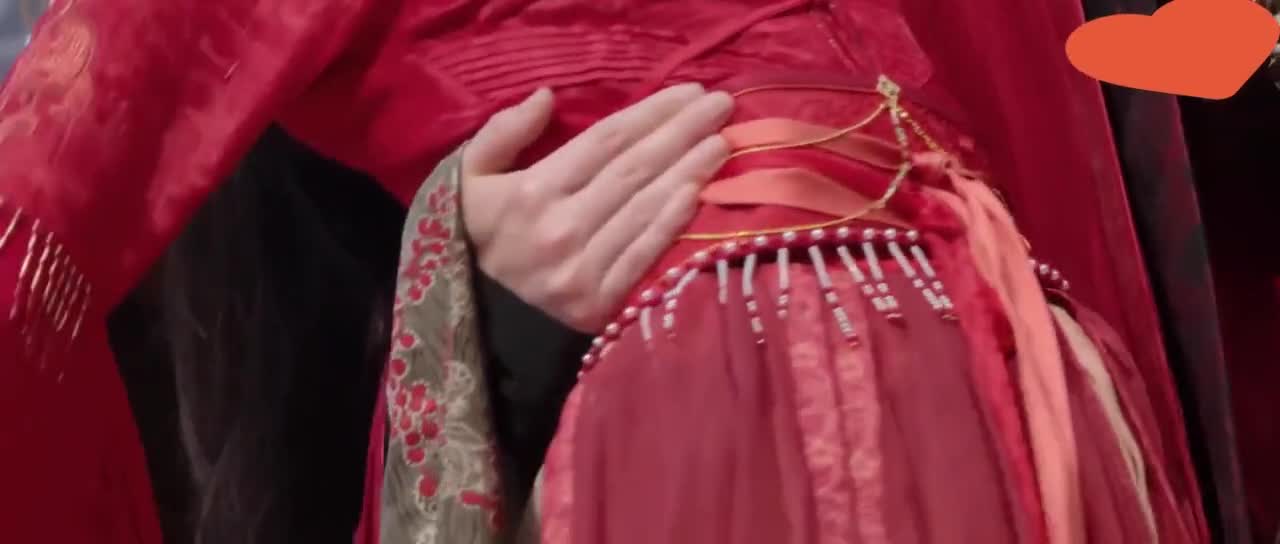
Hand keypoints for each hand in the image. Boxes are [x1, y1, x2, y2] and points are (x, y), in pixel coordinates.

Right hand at [462, 85, 732, 331]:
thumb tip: (546, 96)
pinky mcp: (598, 302)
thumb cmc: (482, 233)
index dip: (652, 113)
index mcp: (532, 191)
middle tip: (722, 107)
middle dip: (683, 132)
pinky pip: (644, 254)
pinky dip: (673, 222)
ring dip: (690, 171)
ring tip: (721, 142)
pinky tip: (699, 193)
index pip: (606, 141)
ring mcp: (581, 268)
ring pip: (646, 207)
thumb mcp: (470, 175)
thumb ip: (502, 132)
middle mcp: (560, 227)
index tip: (690, 92)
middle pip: (634, 169)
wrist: (478, 313)